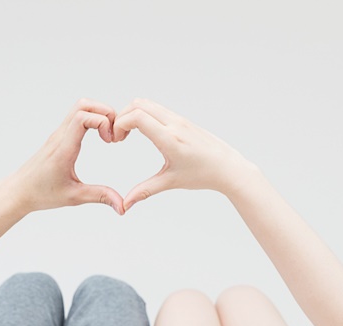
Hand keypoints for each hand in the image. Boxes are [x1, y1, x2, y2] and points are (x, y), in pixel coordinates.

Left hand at [8, 99, 125, 215]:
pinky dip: (92, 119)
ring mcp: (58, 134)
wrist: (19, 191)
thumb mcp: (74, 197)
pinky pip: (76, 117)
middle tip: (114, 133)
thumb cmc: (41, 194)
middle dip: (105, 112)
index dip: (103, 122)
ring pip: (80, 107)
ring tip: (108, 135)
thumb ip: (100, 197)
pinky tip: (98, 136)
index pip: (83, 117)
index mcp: (63, 149)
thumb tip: (123, 206)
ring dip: (99, 114)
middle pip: (83, 105)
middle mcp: (60, 136)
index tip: (110, 140)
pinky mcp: (58, 136)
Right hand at [112, 99, 258, 210]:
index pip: (137, 117)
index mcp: (170, 139)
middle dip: (121, 117)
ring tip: (127, 135)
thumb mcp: (170, 182)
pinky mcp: (182, 119)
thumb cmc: (202, 174)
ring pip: (147, 103)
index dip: (119, 124)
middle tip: (118, 137)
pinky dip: (142, 115)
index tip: (115, 140)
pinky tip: (142, 133)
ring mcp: (179, 119)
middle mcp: (174, 124)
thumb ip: (144, 191)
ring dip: (131, 114)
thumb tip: (125, 205)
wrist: (227, 167)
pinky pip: (156, 108)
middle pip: (138, 104)